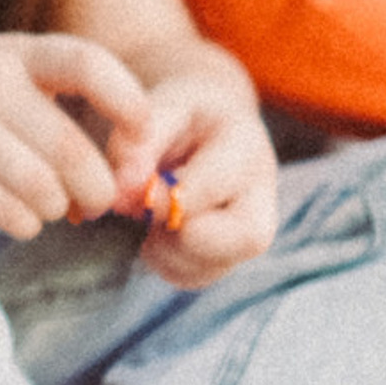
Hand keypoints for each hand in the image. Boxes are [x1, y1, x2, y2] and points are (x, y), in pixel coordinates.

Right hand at [0, 35, 151, 235]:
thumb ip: (50, 95)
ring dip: (59, 210)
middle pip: (72, 152)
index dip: (126, 99)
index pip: (86, 65)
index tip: (141, 133)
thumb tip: (122, 163)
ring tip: (51, 207)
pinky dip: (26, 223)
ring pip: (44, 190)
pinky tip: (18, 215)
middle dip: (97, 189)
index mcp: (10, 53)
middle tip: (95, 203)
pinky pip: (8, 213)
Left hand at [105, 59, 277, 286]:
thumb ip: (138, 145)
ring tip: (150, 221)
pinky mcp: (230, 251)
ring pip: (217, 268)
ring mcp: (252, 226)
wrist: (207, 122)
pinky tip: (157, 236)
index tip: (128, 196)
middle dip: (184, 238)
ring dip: (168, 254)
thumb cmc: (181, 113)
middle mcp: (262, 192)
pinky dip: (167, 265)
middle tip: (148, 217)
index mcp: (246, 145)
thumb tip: (123, 193)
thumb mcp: (161, 107)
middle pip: (248, 238)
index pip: (216, 186)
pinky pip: (197, 277)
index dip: (168, 200)